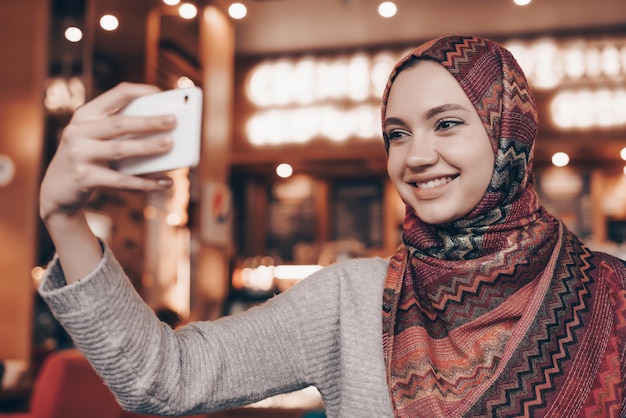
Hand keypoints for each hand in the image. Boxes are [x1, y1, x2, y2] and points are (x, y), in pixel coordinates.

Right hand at [40, 82, 176, 222]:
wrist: (57, 189)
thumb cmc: (87, 158)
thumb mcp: (95, 137)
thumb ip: (120, 131)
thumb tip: (164, 131)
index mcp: (85, 115)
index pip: (115, 95)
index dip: (139, 91)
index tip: (160, 92)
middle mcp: (78, 131)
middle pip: (119, 123)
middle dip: (148, 121)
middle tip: (173, 120)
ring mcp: (79, 155)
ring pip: (120, 150)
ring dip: (148, 147)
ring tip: (170, 145)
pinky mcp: (84, 178)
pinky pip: (121, 180)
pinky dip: (146, 182)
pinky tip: (165, 182)